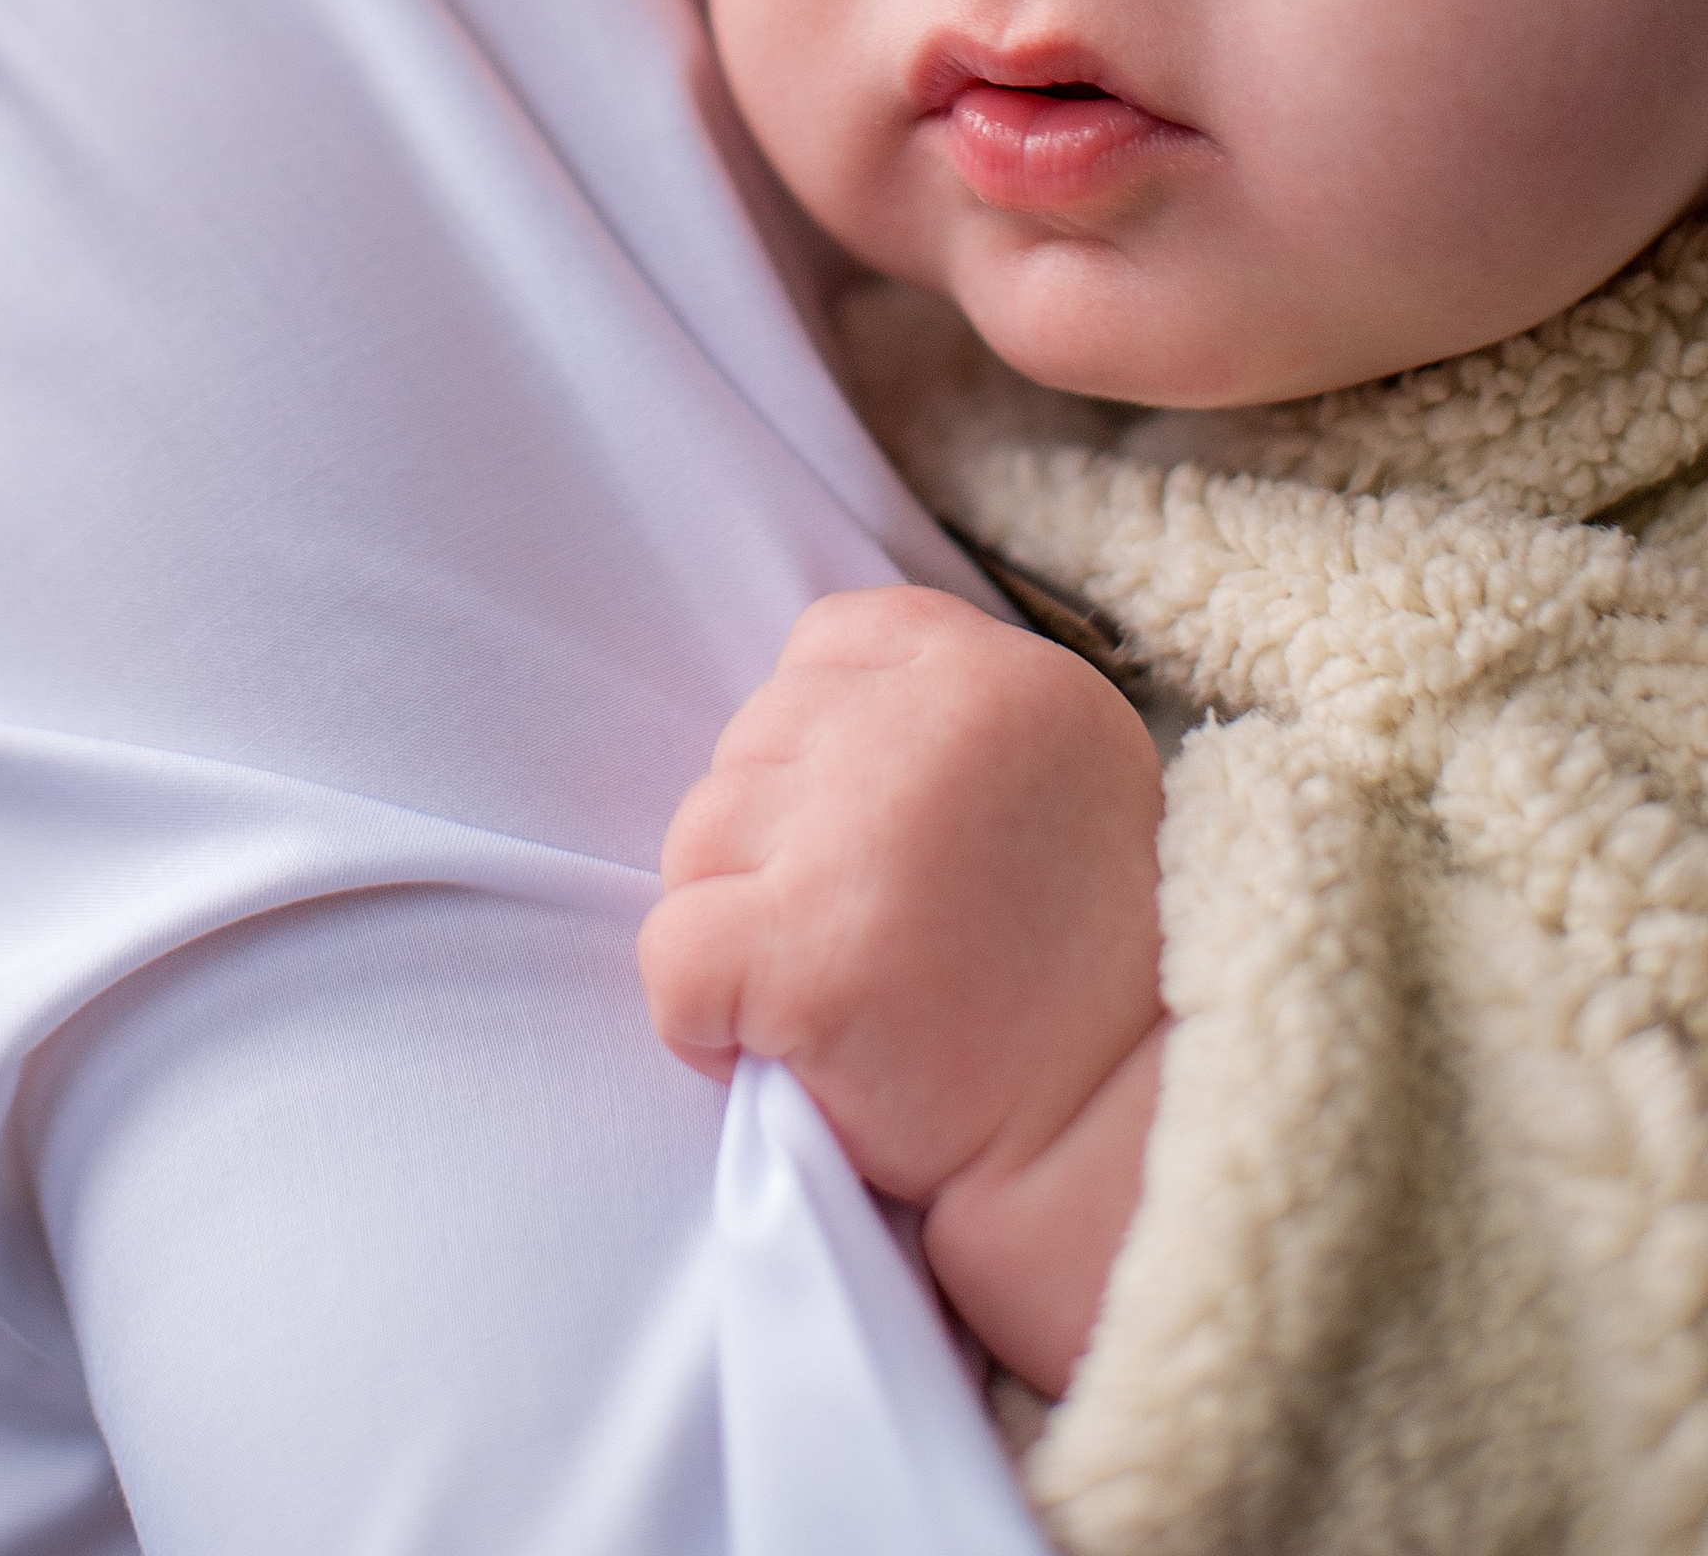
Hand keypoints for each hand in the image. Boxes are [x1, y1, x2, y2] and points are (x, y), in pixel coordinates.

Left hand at [639, 586, 1162, 1223]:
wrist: (1126, 1150)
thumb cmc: (1079, 974)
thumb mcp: (1057, 775)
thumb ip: (937, 718)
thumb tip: (789, 716)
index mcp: (1003, 677)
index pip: (823, 647)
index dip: (826, 755)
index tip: (893, 846)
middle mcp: (931, 729)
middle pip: (750, 746)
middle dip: (782, 849)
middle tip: (885, 943)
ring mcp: (862, 836)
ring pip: (695, 842)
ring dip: (740, 929)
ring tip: (849, 999)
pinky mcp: (809, 958)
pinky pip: (671, 960)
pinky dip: (701, 1024)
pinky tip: (791, 1051)